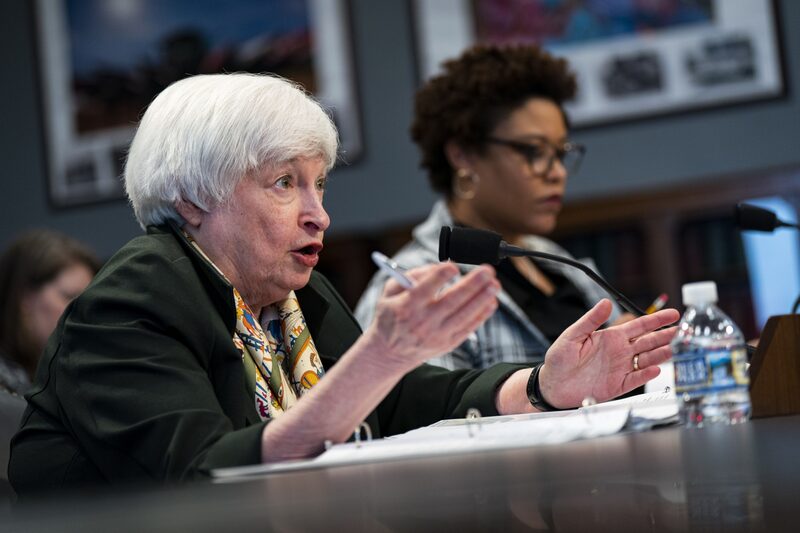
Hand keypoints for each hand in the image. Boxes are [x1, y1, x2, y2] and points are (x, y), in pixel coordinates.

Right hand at [365, 262, 499, 370]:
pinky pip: (468, 328)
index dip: (442, 275)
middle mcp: (423, 321)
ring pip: (464, 315)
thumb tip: (438, 267)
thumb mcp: (389, 292)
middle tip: (487, 271)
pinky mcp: (447, 344)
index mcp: (407, 305)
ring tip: (494, 285)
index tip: (454, 266)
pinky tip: (491, 302)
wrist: (389, 352)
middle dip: (472, 284)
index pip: (427, 287)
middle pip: (452, 300)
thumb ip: (411, 276)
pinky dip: (481, 315)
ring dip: (482, 299)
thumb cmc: (391, 315)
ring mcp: (437, 334)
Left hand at [539, 299, 679, 408]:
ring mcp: (620, 368)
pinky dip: (645, 374)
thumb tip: (606, 302)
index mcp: (610, 337)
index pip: (639, 326)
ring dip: (660, 354)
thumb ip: (590, 320)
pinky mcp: (618, 385)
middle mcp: (619, 352)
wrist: (552, 385)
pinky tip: (655, 369)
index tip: (673, 314)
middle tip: (682, 332)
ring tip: (673, 349)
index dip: (656, 320)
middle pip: (648, 342)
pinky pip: (635, 379)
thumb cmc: (559, 359)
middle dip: (665, 336)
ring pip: (646, 360)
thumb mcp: (572, 335)